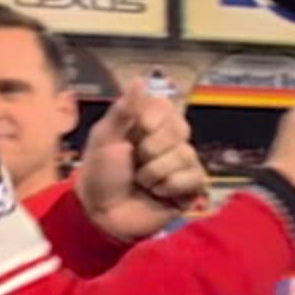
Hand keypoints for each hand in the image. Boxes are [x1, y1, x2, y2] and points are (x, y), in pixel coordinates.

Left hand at [76, 79, 203, 240]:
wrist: (101, 214)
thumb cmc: (100, 175)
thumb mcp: (104, 138)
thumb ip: (123, 110)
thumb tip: (141, 79)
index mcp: (148, 123)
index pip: (166, 105)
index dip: (154, 117)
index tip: (140, 128)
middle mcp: (169, 140)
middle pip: (180, 127)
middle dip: (151, 148)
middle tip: (135, 162)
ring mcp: (182, 164)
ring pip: (184, 154)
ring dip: (154, 172)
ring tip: (141, 182)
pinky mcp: (190, 188)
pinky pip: (193, 177)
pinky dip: (169, 186)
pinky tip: (157, 194)